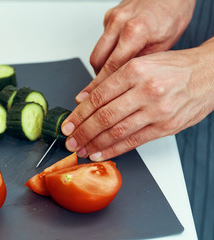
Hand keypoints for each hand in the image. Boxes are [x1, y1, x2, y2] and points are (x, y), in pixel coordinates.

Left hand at [61, 38, 213, 160]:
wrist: (209, 74)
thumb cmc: (173, 68)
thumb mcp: (140, 64)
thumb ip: (112, 81)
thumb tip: (84, 98)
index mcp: (135, 70)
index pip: (98, 96)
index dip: (79, 114)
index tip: (68, 124)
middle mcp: (145, 90)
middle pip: (104, 116)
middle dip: (82, 132)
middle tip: (70, 140)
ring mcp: (157, 110)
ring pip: (117, 131)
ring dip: (95, 143)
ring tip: (81, 149)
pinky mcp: (166, 127)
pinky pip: (134, 142)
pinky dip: (114, 150)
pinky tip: (100, 153)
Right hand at [76, 0, 195, 102]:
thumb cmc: (171, 13)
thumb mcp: (164, 44)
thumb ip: (142, 64)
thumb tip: (127, 85)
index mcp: (135, 30)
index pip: (112, 67)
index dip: (103, 87)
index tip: (97, 99)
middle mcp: (119, 22)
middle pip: (98, 61)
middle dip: (98, 80)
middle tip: (101, 93)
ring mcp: (112, 18)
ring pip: (96, 52)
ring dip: (101, 67)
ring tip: (110, 78)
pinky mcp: (108, 16)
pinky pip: (102, 41)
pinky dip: (106, 52)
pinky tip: (116, 57)